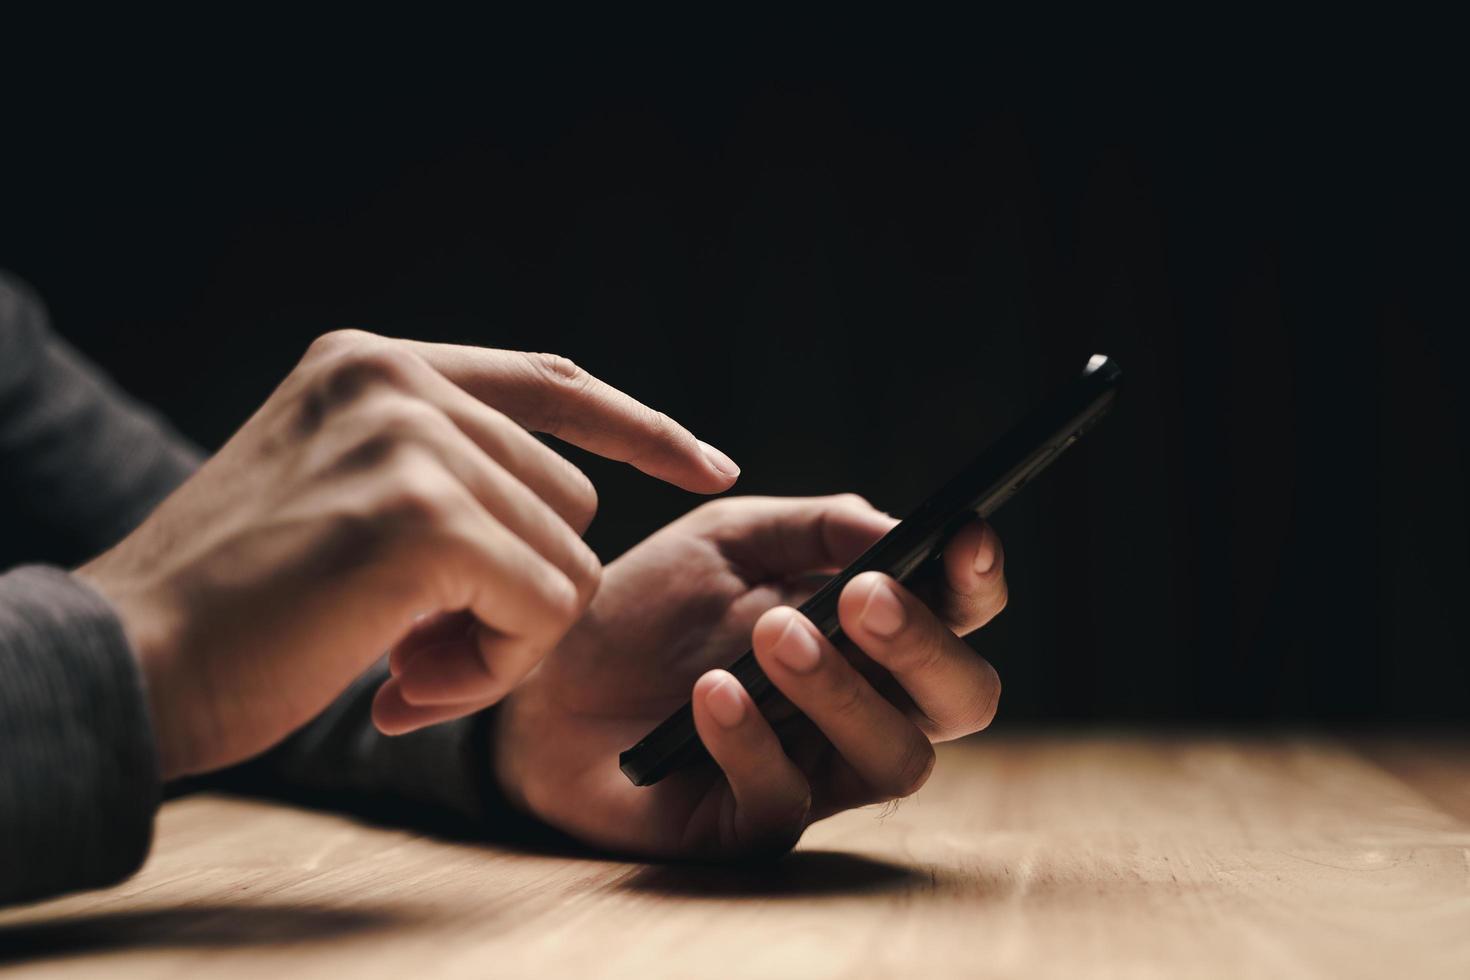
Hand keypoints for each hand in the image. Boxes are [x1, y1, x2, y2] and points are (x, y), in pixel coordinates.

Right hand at [75, 329, 737, 778]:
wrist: (126, 663)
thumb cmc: (236, 606)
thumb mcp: (340, 494)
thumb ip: (444, 476)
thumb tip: (571, 518)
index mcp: (376, 364)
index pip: (551, 382)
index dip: (642, 428)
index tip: (711, 466)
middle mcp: (396, 380)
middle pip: (570, 498)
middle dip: (521, 590)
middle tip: (420, 647)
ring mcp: (411, 439)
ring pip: (568, 558)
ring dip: (505, 638)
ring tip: (402, 662)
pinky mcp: (422, 516)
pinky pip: (545, 608)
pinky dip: (495, 669)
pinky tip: (403, 683)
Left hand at [423, 495, 1005, 857]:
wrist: (542, 682)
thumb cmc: (649, 610)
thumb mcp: (728, 542)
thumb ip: (815, 527)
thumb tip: (893, 527)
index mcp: (869, 635)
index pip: (959, 614)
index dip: (977, 581)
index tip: (965, 538)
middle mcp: (864, 706)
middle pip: (962, 698)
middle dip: (924, 645)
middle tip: (861, 595)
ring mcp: (818, 772)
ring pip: (895, 758)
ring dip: (842, 691)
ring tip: (772, 635)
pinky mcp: (754, 824)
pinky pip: (788, 800)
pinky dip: (753, 741)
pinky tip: (710, 694)